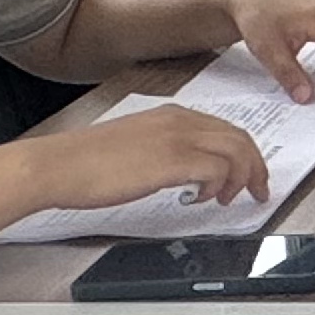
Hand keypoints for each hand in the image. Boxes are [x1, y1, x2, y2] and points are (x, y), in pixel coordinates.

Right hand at [22, 104, 267, 213]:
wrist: (58, 165)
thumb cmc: (86, 162)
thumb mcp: (135, 145)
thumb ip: (163, 149)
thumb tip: (184, 170)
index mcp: (171, 115)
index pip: (225, 128)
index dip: (243, 152)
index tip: (248, 173)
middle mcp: (179, 121)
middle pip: (239, 137)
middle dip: (255, 166)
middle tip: (257, 190)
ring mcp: (177, 138)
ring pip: (237, 151)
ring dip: (242, 178)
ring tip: (227, 199)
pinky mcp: (172, 161)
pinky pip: (218, 169)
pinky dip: (219, 185)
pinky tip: (203, 199)